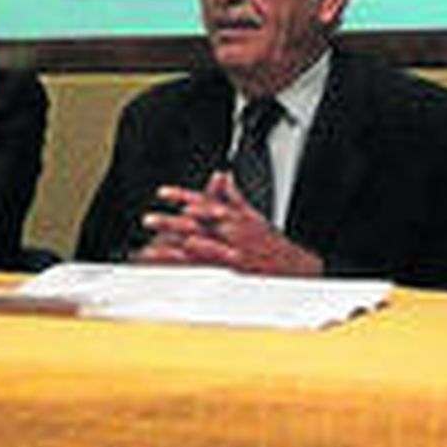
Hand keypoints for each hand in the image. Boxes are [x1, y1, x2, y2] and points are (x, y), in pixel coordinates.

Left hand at [135, 171, 321, 276]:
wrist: (298, 266)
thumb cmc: (275, 245)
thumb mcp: (255, 215)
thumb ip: (235, 197)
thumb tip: (223, 179)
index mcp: (234, 215)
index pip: (204, 200)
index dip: (182, 195)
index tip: (162, 193)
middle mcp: (232, 226)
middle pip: (196, 219)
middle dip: (170, 219)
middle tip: (148, 220)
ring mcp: (235, 244)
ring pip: (201, 237)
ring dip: (176, 239)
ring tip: (152, 244)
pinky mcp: (240, 263)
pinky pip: (217, 254)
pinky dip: (202, 249)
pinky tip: (186, 248)